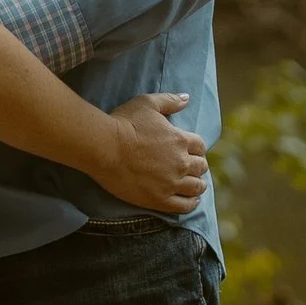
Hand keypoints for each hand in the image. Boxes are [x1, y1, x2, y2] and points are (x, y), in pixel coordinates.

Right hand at [98, 92, 208, 217]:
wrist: (105, 148)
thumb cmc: (124, 123)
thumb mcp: (147, 103)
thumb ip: (170, 100)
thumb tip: (187, 98)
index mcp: (180, 140)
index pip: (200, 146)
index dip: (197, 148)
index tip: (193, 151)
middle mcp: (181, 162)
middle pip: (201, 167)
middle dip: (199, 166)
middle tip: (192, 168)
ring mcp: (171, 183)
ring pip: (196, 187)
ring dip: (198, 185)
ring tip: (196, 186)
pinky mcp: (160, 199)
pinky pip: (184, 206)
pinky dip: (191, 203)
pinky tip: (191, 200)